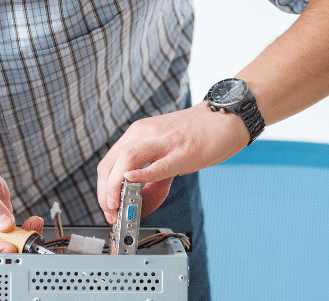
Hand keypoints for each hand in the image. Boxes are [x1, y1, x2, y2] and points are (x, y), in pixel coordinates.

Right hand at [0, 158, 44, 252]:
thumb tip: (4, 224)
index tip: (5, 245)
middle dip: (10, 250)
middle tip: (22, 241)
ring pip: (7, 247)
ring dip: (22, 241)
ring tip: (30, 229)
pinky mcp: (2, 231)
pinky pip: (16, 237)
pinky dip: (27, 232)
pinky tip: (32, 223)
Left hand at [97, 104, 249, 222]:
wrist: (226, 118)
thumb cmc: (197, 135)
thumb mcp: (166, 152)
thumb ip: (151, 176)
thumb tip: (142, 203)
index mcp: (138, 134)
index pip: (108, 162)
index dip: (102, 188)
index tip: (107, 207)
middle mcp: (145, 134)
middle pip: (111, 163)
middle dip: (105, 193)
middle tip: (111, 212)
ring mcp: (163, 142)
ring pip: (126, 160)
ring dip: (115, 187)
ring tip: (118, 206)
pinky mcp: (182, 152)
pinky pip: (158, 165)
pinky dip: (141, 175)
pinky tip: (132, 182)